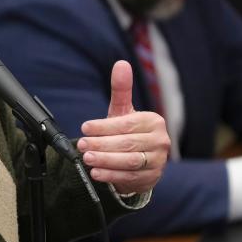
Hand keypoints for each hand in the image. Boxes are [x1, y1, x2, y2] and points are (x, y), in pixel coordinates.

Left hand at [76, 60, 170, 194]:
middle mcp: (160, 141)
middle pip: (127, 143)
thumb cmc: (128, 132)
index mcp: (153, 122)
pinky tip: (96, 173)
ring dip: (105, 161)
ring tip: (87, 158)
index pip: (126, 124)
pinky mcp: (151, 178)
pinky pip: (130, 177)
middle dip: (101, 144)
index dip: (104, 126)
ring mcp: (158, 161)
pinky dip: (111, 176)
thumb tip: (121, 64)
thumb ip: (121, 89)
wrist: (140, 161)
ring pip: (129, 161)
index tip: (84, 128)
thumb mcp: (123, 111)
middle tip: (81, 145)